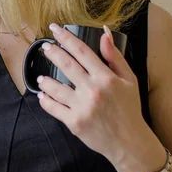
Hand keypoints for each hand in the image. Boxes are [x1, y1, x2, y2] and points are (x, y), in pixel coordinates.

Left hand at [37, 23, 165, 171]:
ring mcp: (82, 107)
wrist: (130, 143)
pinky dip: (45, 100)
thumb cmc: (129, 109)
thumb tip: (103, 32)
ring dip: (44, 80)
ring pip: (54, 87)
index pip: (81, 51)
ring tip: (41, 78)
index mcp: (106, 78)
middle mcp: (93, 90)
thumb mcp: (129, 80)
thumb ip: (114, 56)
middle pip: (66, 65)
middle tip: (45, 47)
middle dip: (52, 53)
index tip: (54, 28)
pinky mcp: (74, 122)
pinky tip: (43, 95)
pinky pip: (53, 107)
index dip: (66, 37)